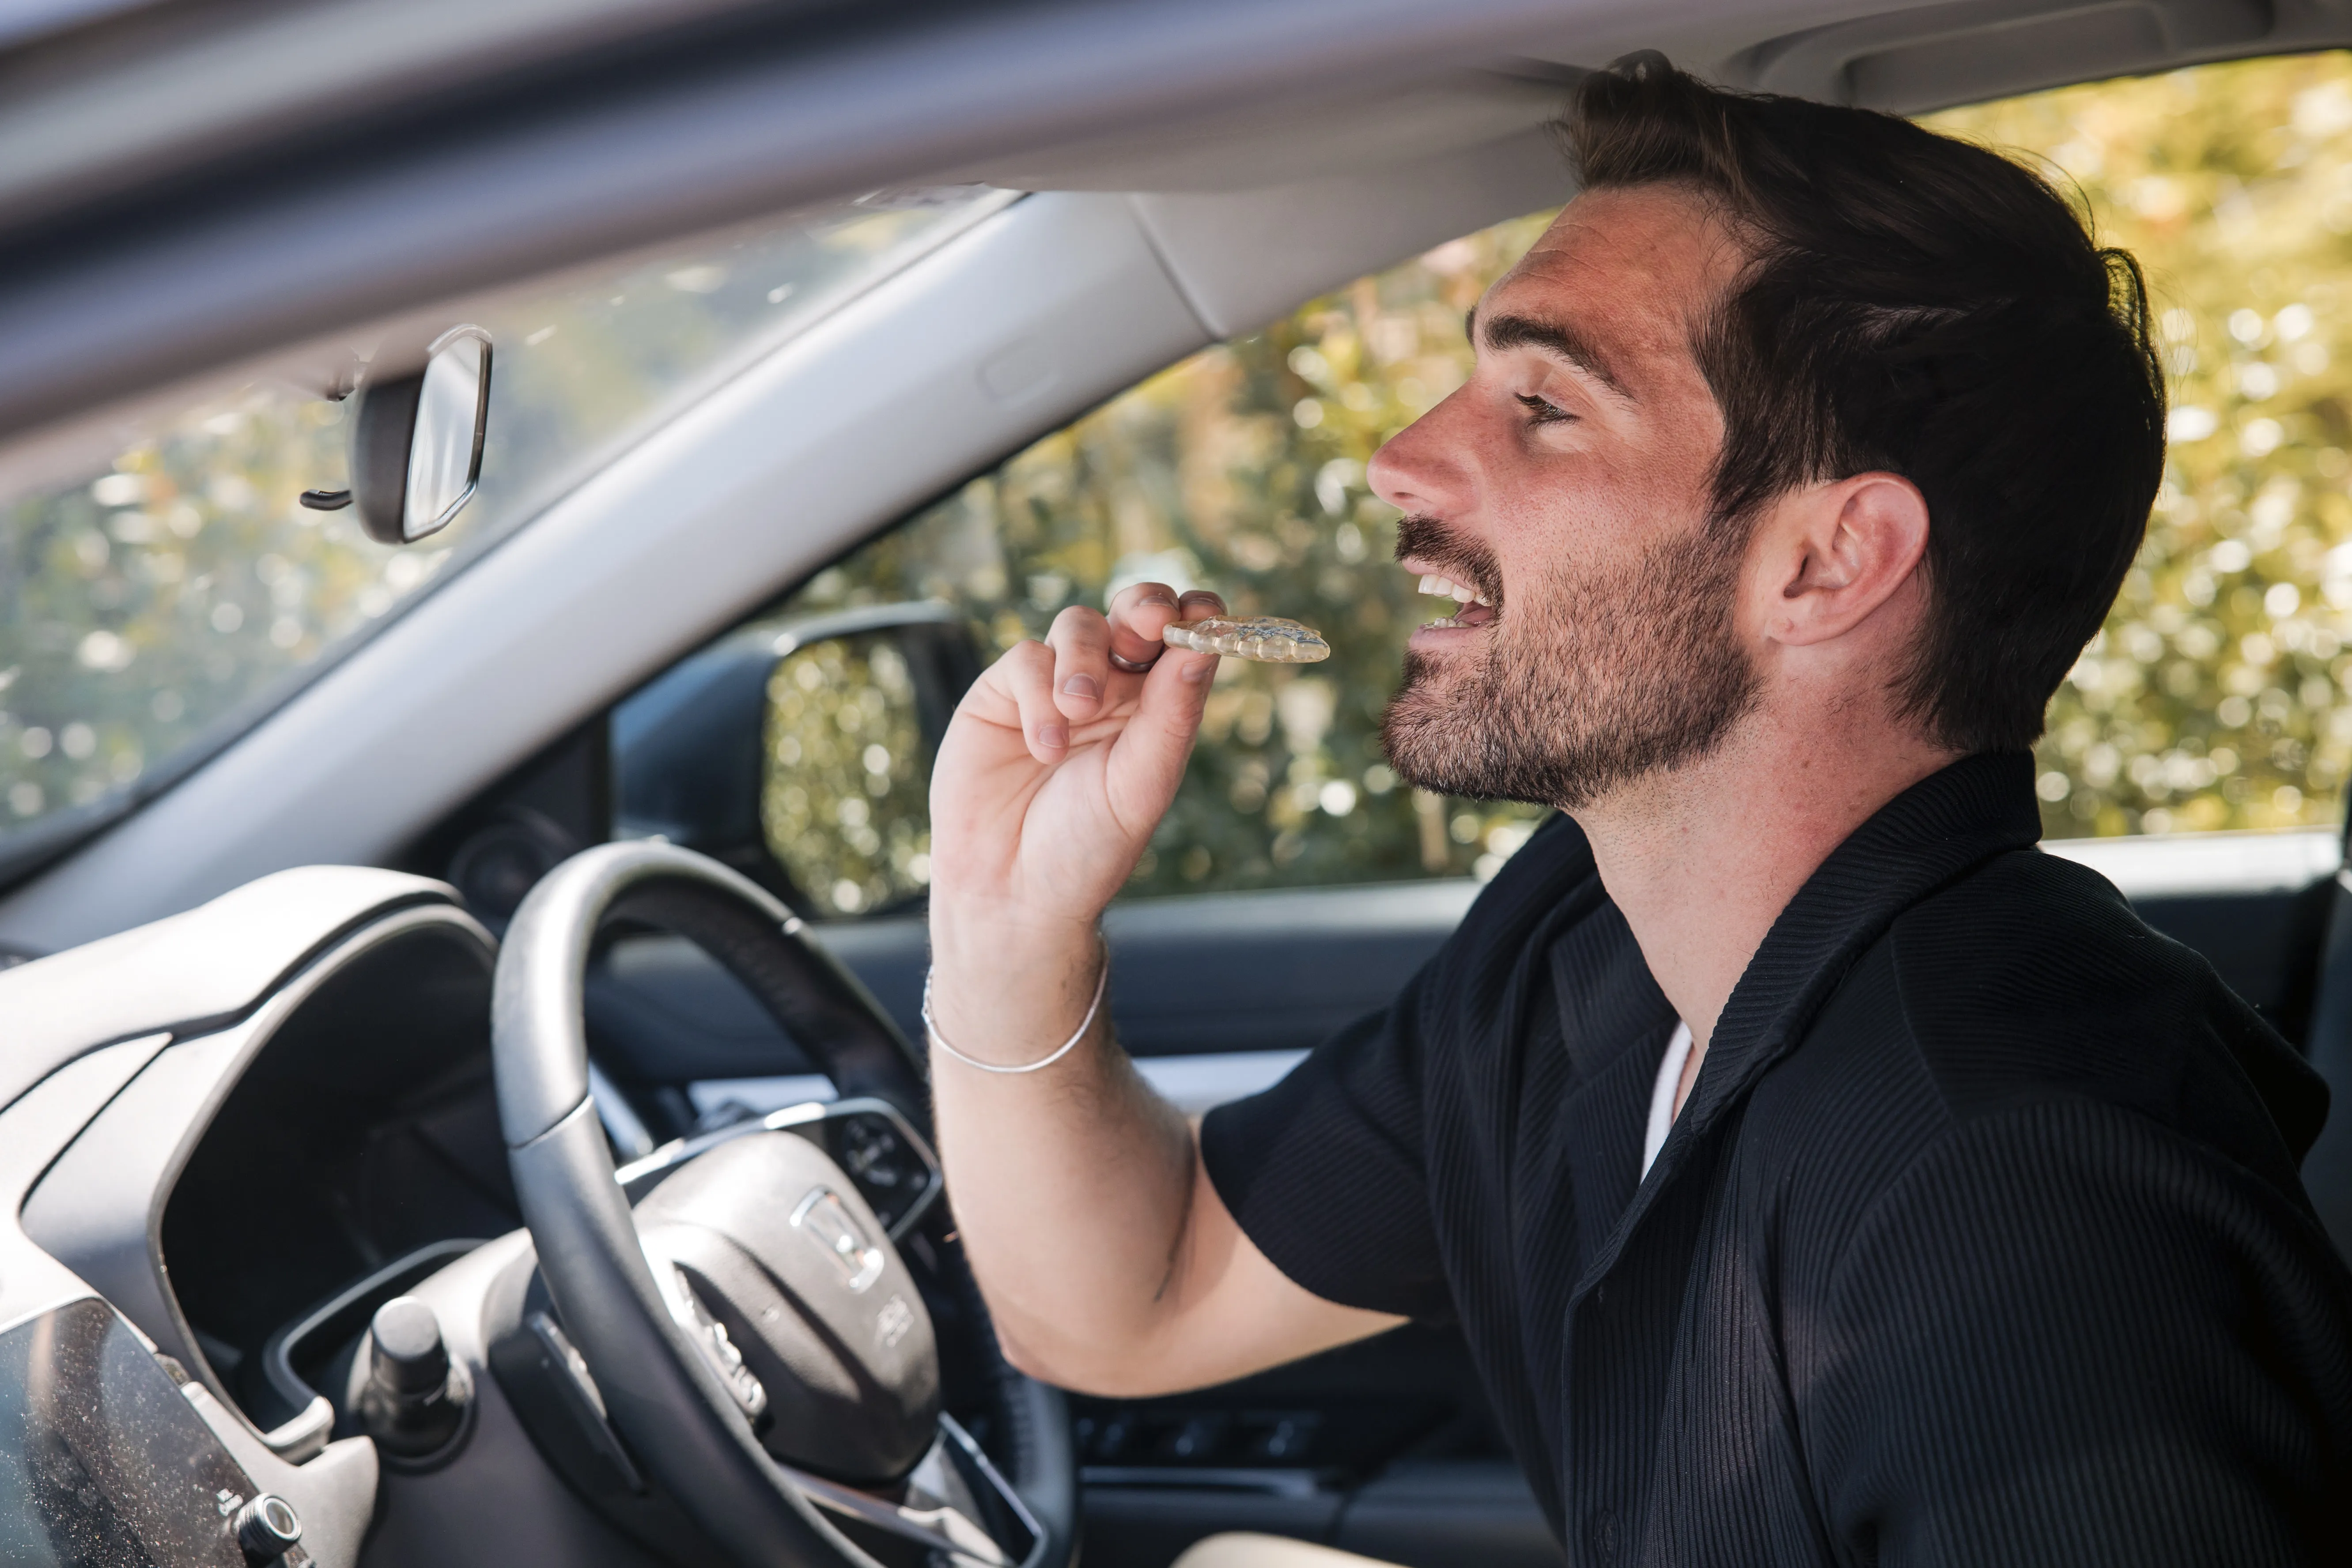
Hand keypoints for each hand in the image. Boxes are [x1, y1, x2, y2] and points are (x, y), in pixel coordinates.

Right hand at [928, 585, 1223, 951]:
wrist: (1013, 891)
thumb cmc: (1089, 846)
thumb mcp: (1142, 783)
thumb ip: (1170, 714)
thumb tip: (1204, 645)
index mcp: (1156, 707)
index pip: (1183, 640)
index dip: (1195, 616)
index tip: (1203, 613)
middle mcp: (1111, 688)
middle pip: (1132, 612)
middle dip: (1142, 606)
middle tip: (1147, 623)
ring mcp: (1054, 686)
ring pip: (1078, 625)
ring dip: (1084, 660)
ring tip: (1079, 711)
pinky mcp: (1002, 694)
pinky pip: (1026, 659)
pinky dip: (1038, 696)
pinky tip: (1043, 748)